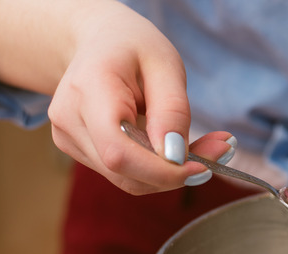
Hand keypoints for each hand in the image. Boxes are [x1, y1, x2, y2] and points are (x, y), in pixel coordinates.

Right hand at [0, 0, 232, 194]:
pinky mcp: (78, 150)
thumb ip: (172, 110)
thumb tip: (175, 156)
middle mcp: (69, 119)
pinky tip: (170, 144)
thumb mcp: (165, 65)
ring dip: (169, 173)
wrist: (97, 40)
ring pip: (128, 179)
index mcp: (88, 89)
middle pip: (125, 172)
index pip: (119, 153)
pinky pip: (124, 173)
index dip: (162, 171)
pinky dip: (155, 169)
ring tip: (201, 145)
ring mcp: (68, 138)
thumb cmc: (133, 46)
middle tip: (219, 151)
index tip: (203, 168)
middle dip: (176, 173)